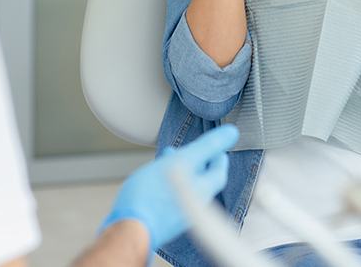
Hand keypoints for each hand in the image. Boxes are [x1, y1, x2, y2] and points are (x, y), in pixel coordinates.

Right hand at [99, 124, 238, 251]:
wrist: (129, 228)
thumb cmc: (153, 196)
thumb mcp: (183, 162)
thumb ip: (207, 147)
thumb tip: (232, 133)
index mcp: (202, 191)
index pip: (219, 173)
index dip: (219, 157)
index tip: (219, 147)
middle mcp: (193, 205)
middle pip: (202, 180)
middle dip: (198, 162)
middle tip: (196, 150)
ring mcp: (177, 213)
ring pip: (184, 186)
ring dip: (180, 169)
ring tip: (170, 155)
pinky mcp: (161, 217)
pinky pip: (170, 195)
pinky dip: (168, 180)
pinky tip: (155, 175)